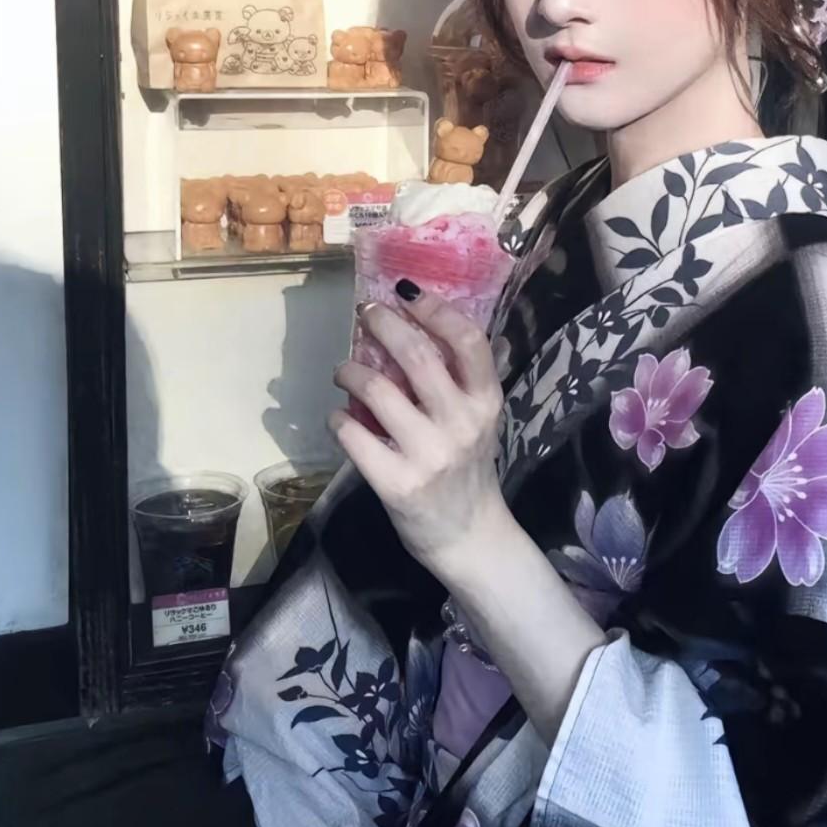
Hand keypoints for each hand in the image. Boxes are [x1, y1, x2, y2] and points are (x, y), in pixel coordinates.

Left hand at [331, 288, 508, 577]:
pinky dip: (339, 420)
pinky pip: (354, 437)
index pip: (468, 341)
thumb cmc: (469, 467)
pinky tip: (340, 418)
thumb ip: (463, 379)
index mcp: (487, 401)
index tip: (407, 290)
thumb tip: (429, 324)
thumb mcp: (481, 419)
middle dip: (384, 325)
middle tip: (365, 313)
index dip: (435, 309)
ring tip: (343, 370)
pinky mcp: (398, 484)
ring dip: (351, 371)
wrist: (469, 536)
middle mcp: (462, 423)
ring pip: (378, 391)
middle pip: (418, 357)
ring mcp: (430, 454)